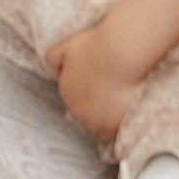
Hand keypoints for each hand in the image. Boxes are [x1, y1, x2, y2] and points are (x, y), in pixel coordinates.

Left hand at [47, 23, 143, 146]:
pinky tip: (125, 112)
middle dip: (96, 106)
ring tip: (119, 103)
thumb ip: (54, 57)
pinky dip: (117, 125)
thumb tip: (54, 69)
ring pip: (98, 124)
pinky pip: (112, 133)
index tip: (101, 83)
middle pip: (86, 113)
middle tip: (112, 92)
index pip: (75, 98)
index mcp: (66, 91)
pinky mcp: (111, 127)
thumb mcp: (68, 45)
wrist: (120, 55)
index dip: (89, 91)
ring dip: (106, 117)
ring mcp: (94, 121)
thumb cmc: (96, 47)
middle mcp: (77, 110)